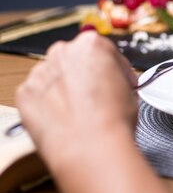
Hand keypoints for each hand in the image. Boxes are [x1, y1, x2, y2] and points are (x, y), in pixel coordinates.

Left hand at [16, 31, 137, 170]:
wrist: (92, 147)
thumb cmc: (113, 119)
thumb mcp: (129, 88)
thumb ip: (115, 77)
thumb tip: (111, 82)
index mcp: (90, 45)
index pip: (103, 50)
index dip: (113, 69)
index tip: (115, 80)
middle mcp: (62, 53)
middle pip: (74, 60)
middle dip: (85, 75)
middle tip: (97, 97)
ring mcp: (40, 73)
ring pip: (54, 77)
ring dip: (65, 90)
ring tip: (80, 112)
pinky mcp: (25, 94)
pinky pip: (38, 96)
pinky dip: (49, 106)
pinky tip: (65, 119)